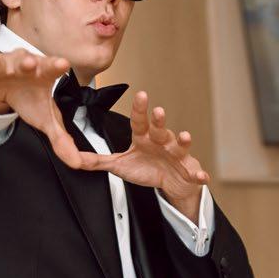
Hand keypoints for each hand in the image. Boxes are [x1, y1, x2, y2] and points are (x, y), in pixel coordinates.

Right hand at [0, 47, 85, 167]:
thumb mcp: (46, 119)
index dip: (55, 66)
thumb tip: (78, 163)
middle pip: (24, 62)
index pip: (51, 69)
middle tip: (29, 62)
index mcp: (41, 74)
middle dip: (25, 62)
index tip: (63, 64)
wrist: (7, 87)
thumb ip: (61, 139)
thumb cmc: (30, 97)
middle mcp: (20, 65)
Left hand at [74, 91, 210, 202]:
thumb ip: (98, 161)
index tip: (140, 95)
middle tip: (157, 111)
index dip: (140, 109)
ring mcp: (177, 155)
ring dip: (183, 140)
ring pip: (180, 145)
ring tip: (184, 136)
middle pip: (160, 128)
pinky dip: (199, 175)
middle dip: (159, 120)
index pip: (140, 121)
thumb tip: (75, 159)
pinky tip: (202, 177)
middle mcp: (162, 141)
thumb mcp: (120, 166)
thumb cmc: (147, 168)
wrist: (172, 182)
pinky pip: (195, 172)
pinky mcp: (189, 171)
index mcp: (144, 137)